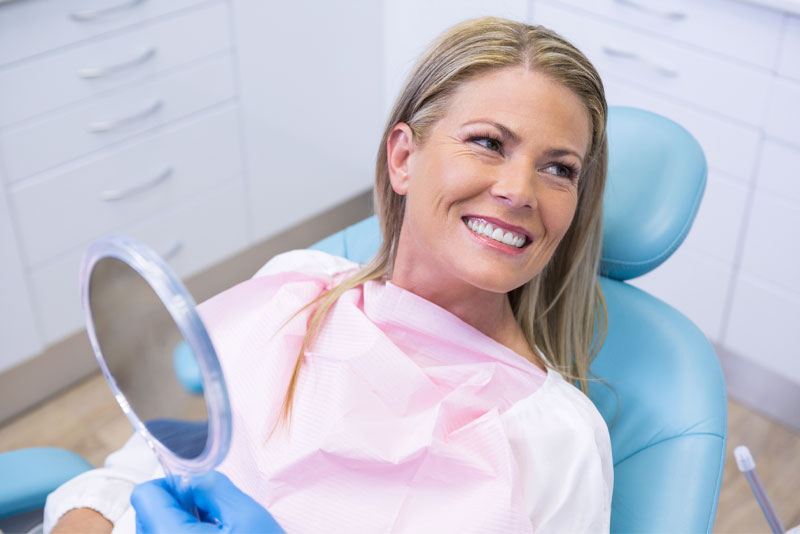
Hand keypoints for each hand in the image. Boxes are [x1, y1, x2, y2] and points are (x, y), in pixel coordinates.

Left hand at [131, 471, 283, 532]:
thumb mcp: (248, 516)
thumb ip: (214, 487)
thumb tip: (191, 481)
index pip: (145, 494)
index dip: (172, 486)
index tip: (198, 496)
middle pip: (147, 515)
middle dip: (177, 509)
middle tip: (213, 521)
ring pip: (155, 533)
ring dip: (179, 529)